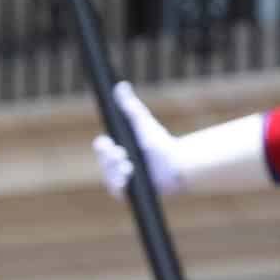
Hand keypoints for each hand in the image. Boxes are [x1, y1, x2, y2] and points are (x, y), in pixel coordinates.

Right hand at [91, 82, 183, 198]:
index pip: (102, 147)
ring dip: (116, 173)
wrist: (178, 164)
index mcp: (118, 148)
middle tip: (121, 155)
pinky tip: (126, 181)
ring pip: (110, 178)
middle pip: (104, 163)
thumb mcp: (143, 123)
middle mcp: (118, 165)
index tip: (109, 143)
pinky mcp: (132, 193)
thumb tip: (120, 86)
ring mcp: (124, 180)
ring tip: (129, 168)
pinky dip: (120, 187)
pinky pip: (118, 192)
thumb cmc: (161, 144)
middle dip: (110, 160)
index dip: (103, 147)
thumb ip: (130, 106)